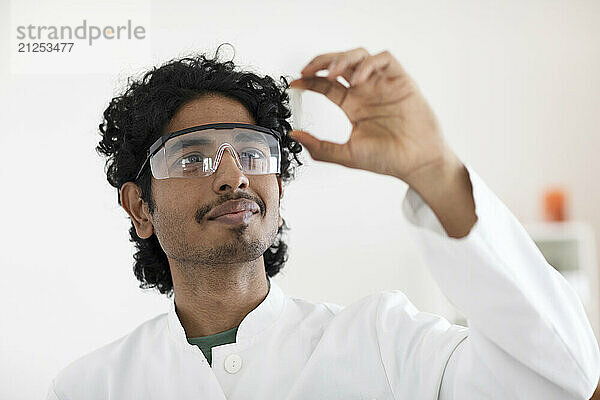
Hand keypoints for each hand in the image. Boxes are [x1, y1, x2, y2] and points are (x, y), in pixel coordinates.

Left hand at [289, 47, 459, 187]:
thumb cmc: (389, 159)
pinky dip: (368, 64)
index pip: (327, 84)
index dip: (310, 80)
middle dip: (322, 62)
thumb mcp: (346, 154)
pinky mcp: (401, 81)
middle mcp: (367, 92)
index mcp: (353, 106)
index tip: (295, 82)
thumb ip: (320, 147)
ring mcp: (383, 85)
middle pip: (341, 64)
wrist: (417, 163)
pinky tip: (358, 79)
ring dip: (343, 59)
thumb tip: (295, 136)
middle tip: (308, 70)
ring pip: (360, 56)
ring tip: (332, 72)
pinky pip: (384, 59)